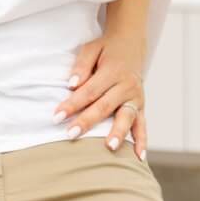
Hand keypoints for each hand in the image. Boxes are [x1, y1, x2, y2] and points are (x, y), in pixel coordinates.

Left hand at [55, 34, 148, 160]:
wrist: (131, 43)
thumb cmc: (106, 49)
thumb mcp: (91, 49)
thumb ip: (81, 66)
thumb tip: (72, 84)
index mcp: (112, 71)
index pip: (89, 91)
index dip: (72, 104)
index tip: (56, 116)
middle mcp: (127, 85)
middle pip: (105, 106)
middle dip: (87, 121)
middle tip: (70, 134)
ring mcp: (136, 97)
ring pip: (126, 117)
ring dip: (118, 133)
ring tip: (110, 147)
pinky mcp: (141, 106)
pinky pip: (143, 125)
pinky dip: (142, 141)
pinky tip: (139, 156)